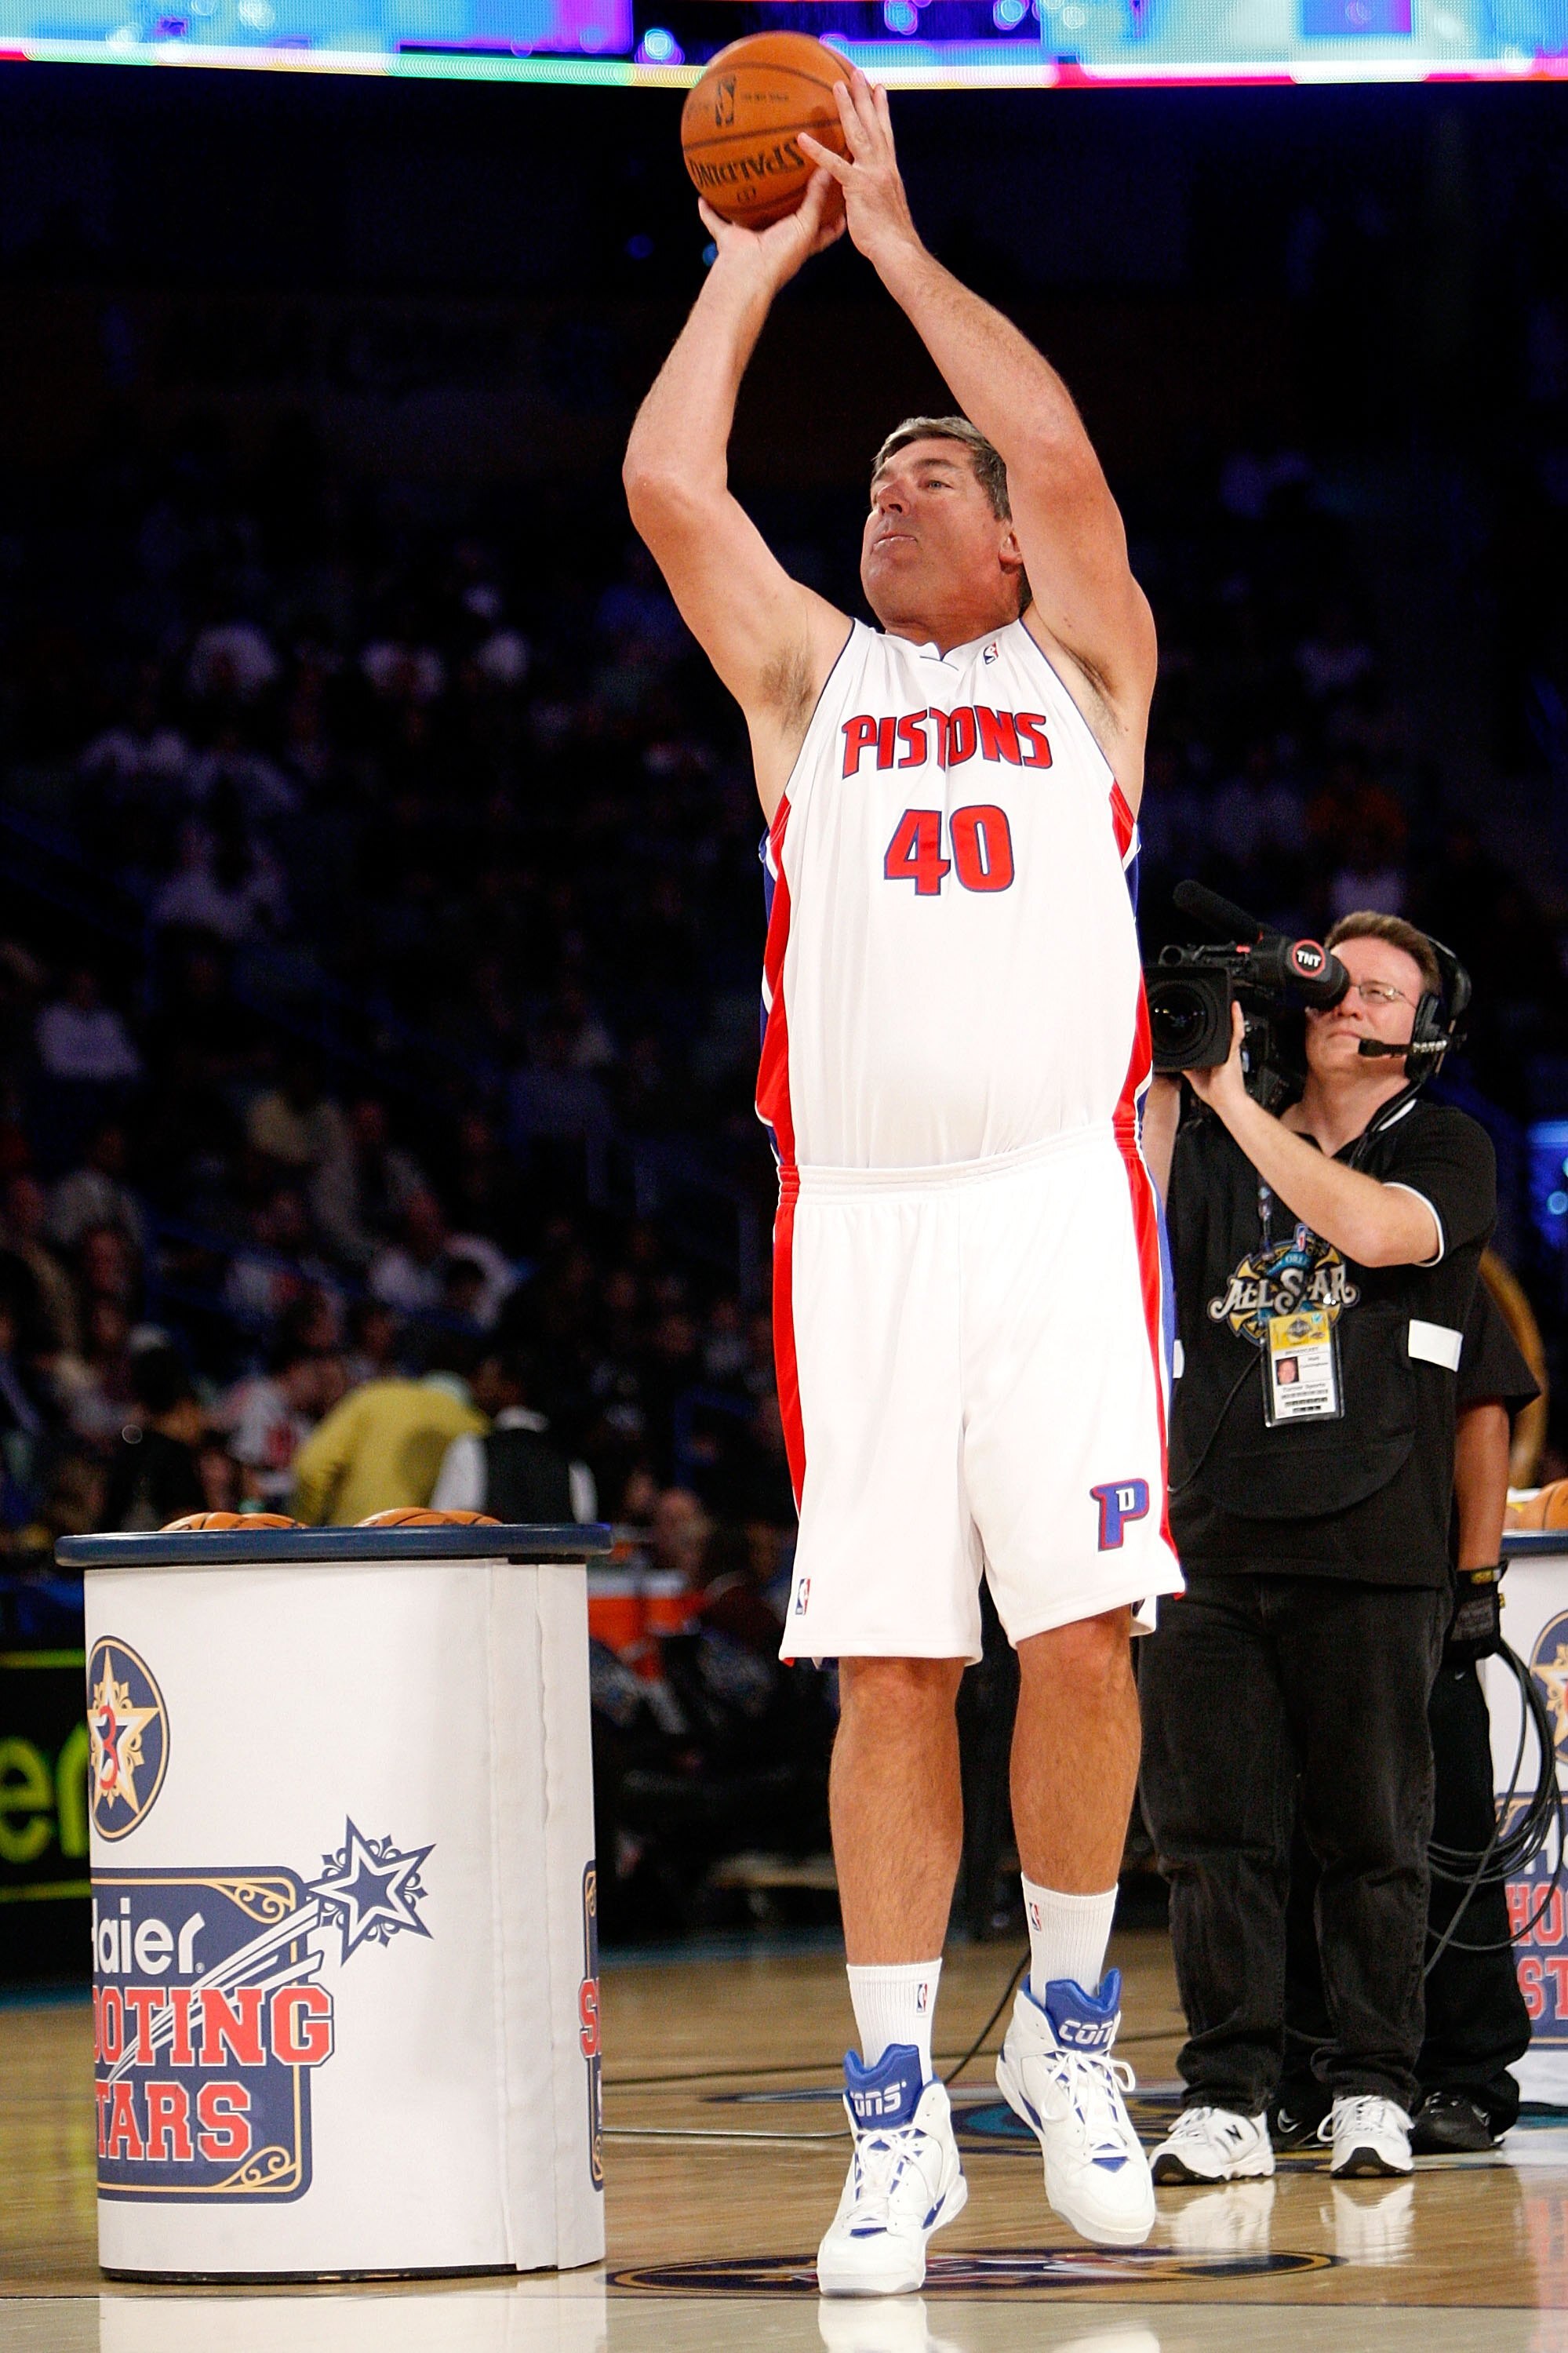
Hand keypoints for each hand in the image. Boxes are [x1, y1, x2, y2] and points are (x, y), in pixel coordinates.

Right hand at [697, 170, 844, 296]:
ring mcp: (753, 241)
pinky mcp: (730, 240)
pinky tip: (703, 196)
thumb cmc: (782, 254)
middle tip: (798, 182)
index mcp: (800, 244)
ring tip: (751, 181)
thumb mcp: (806, 224)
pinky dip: (708, 212)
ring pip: (751, 220)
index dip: (834, 220)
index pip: (823, 232)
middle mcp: (777, 242)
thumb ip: (816, 199)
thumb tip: (826, 169)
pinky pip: (715, 222)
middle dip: (791, 208)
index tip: (842, 203)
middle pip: (787, 223)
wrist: (749, 273)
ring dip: (749, 206)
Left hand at [798, 69, 921, 276]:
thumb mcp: (882, 208)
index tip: (879, 88)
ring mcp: (872, 173)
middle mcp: (883, 165)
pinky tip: (802, 139)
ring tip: (837, 85)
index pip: (885, 133)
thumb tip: (860, 192)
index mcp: (889, 170)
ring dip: (848, 107)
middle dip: (865, 96)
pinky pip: (834, 165)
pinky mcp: (858, 186)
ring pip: (858, 133)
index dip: (882, 109)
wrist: (897, 249)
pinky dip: (818, 151)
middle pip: (873, 124)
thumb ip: (871, 193)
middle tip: (858, 73)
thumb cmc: (889, 237)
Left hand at [1184, 1003, 1250, 1117]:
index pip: (1215, 1041)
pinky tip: (1234, 1007)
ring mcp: (1230, 1051)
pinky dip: (1236, 1019)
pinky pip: (1236, 1032)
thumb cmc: (1216, 1094)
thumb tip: (1179, 1061)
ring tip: (1228, 1003)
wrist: (1227, 1102)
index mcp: (1218, 1058)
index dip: (1211, 1032)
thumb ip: (1188, 1067)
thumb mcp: (1195, 1077)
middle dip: (1223, 1020)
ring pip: (1231, 1029)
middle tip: (1222, 1007)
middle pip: (1224, 1032)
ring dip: (1231, 1016)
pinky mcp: (1233, 1052)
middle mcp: (1226, 1052)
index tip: (1207, 1022)